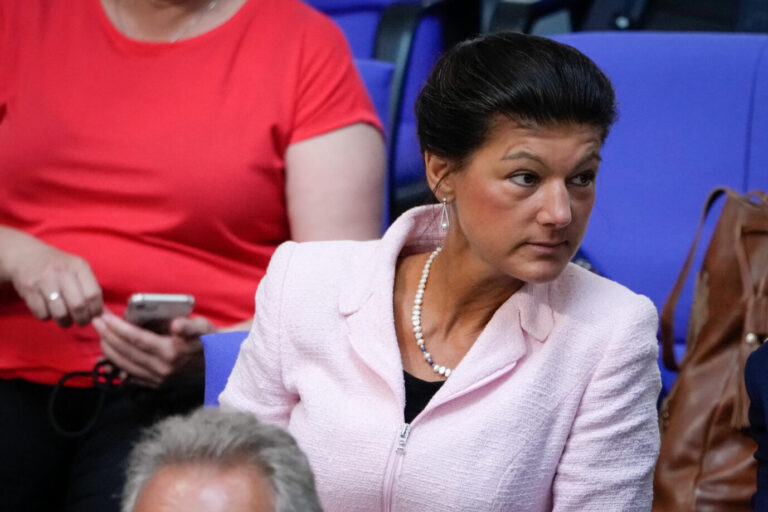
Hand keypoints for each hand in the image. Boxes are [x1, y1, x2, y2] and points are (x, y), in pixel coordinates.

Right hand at [1, 228, 101, 326]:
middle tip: (81, 322)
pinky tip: (49, 310)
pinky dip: (47, 317)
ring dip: (65, 322)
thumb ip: (90, 288)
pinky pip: (42, 313)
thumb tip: (104, 314)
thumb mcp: (77, 269)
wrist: (25, 255)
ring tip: (66, 319)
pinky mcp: (29, 289)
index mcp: (79, 266)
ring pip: (60, 313)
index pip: (94, 294)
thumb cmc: (58, 266)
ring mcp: (44, 280)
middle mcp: (62, 271)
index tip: (95, 315)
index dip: (96, 310)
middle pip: (78, 306)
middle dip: (82, 319)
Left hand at [93, 311, 214, 387]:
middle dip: (107, 335)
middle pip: (126, 351)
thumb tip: (176, 325)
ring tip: (100, 334)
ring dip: (108, 349)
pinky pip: (129, 376)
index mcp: (171, 351)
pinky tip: (106, 357)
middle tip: (96, 321)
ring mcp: (158, 379)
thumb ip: (189, 325)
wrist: (218, 362)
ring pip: (124, 364)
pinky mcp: (156, 385)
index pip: (136, 338)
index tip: (104, 317)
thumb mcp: (203, 326)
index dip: (117, 327)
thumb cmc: (208, 339)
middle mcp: (162, 368)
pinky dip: (115, 366)